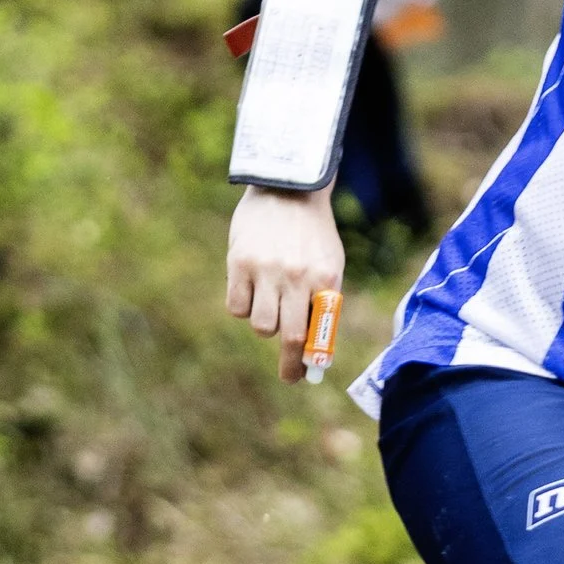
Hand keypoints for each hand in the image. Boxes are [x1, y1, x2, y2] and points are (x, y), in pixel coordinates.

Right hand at [227, 183, 345, 381]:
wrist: (286, 187)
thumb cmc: (311, 235)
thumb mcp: (328, 265)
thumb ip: (322, 305)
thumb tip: (314, 354)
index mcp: (325, 278)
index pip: (317, 333)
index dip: (308, 361)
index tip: (302, 377)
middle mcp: (296, 276)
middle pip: (289, 336)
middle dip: (289, 363)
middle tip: (288, 373)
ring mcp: (266, 269)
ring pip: (260, 326)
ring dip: (266, 324)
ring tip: (271, 301)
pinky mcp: (239, 262)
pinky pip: (235, 307)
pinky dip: (242, 306)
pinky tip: (251, 288)